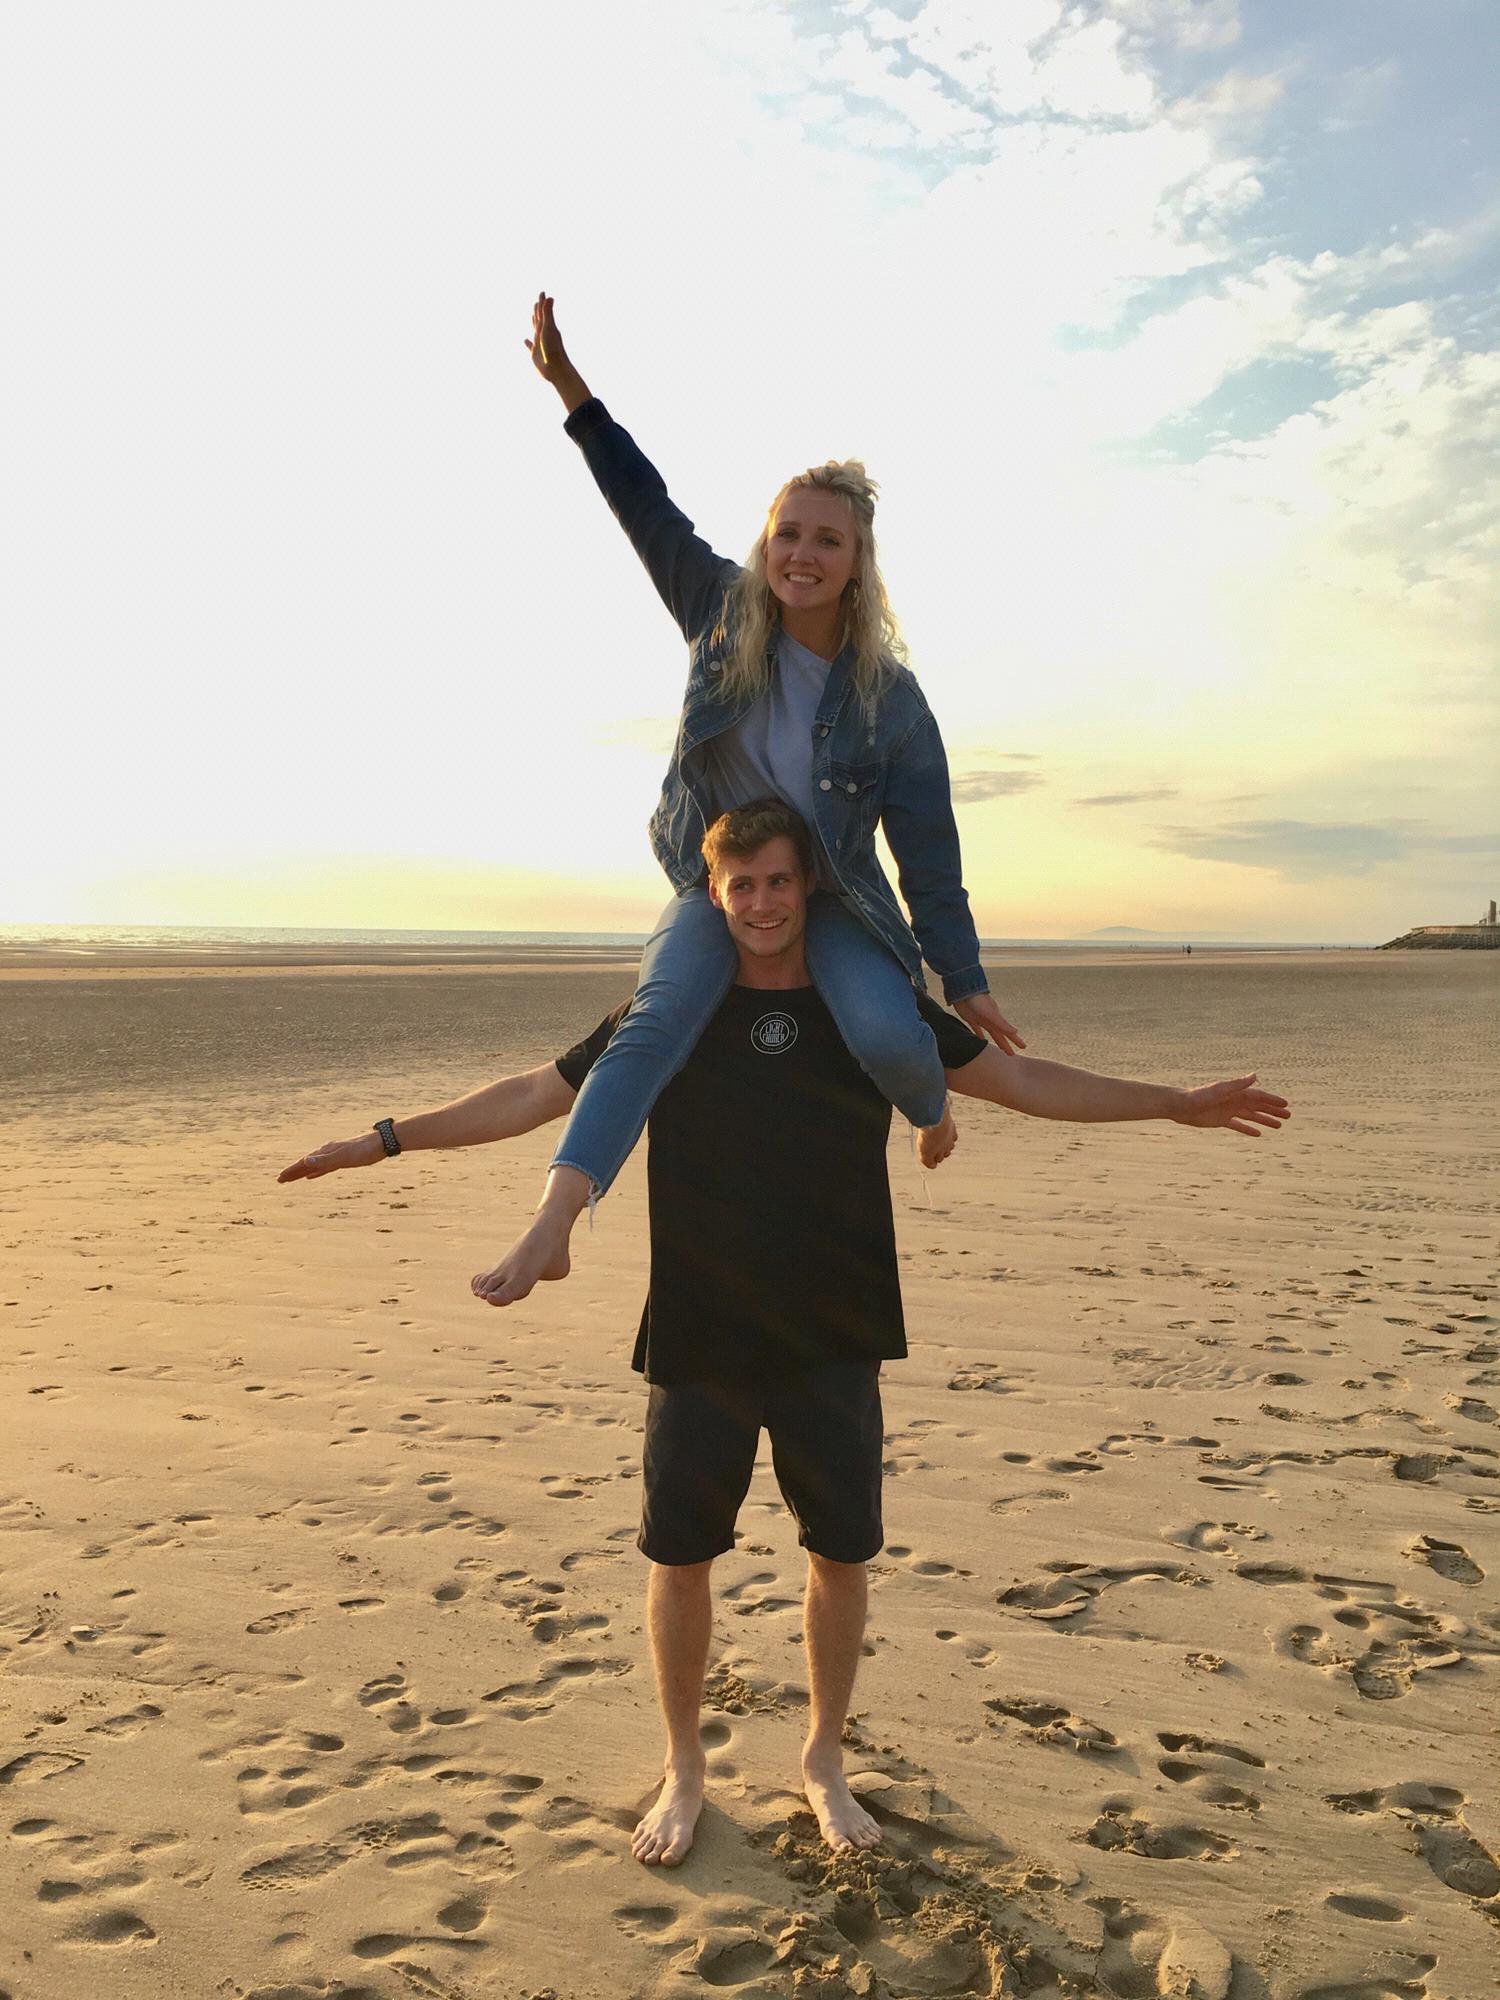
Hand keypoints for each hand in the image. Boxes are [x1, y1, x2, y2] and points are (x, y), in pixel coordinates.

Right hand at [277, 1132, 383, 1181]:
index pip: (304, 1163)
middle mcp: (327, 1152)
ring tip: (292, 1178)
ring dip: (302, 1171)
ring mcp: (335, 1155)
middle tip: (280, 1180)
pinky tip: (312, 1175)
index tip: (280, 1178)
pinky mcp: (343, 1159)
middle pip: (306, 1164)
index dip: (292, 1171)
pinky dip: (316, 1171)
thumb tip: (305, 1161)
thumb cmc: (363, 1150)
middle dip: (293, 1172)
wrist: (382, 1142)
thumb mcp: (343, 1157)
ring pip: (314, 1165)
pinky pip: (324, 1167)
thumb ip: (325, 1160)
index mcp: (325, 1152)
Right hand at [526, 291, 573, 385]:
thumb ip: (548, 313)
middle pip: (539, 319)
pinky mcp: (535, 354)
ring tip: (533, 317)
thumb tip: (549, 297)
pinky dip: (528, 343)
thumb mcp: (548, 328)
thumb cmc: (553, 349)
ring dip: (534, 323)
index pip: (543, 311)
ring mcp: (539, 344)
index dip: (542, 302)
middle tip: (538, 302)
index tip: (543, 293)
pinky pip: (530, 346)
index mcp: (547, 327)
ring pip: (535, 331)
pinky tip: (525, 341)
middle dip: (538, 310)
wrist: (556, 370)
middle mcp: (543, 334)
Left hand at [953, 992, 1024, 1056]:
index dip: (1016, 1040)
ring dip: (995, 1040)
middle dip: (1006, 1044)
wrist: (963, 990)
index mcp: (997, 1020)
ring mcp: (981, 1019)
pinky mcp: (971, 1018)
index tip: (1024, 1047)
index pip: (1009, 1032)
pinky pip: (976, 1029)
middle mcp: (991, 1020)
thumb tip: (1015, 1031)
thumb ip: (1001, 1023)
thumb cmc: (978, 1001)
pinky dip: (979, 1035)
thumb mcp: (991, 1013)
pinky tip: (980, 1040)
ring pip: (991, 1033)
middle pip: (1000, 1035)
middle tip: (1012, 1055)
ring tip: (999, 1049)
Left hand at [1172, 1075, 1289, 1136]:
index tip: (1286, 1105)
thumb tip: (1255, 1076)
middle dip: (1273, 1111)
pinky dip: (1248, 1129)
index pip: (1259, 1096)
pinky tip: (1258, 1134)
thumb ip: (1238, 1084)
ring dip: (1264, 1120)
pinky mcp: (1221, 1121)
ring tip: (1278, 1126)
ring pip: (1251, 1116)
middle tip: (1288, 1116)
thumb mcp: (1220, 1090)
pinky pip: (1238, 1125)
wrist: (1181, 1106)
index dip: (1272, 1100)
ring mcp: (1228, 1111)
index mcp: (1236, 1093)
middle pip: (1258, 1106)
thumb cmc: (1199, 1096)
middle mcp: (1234, 1101)